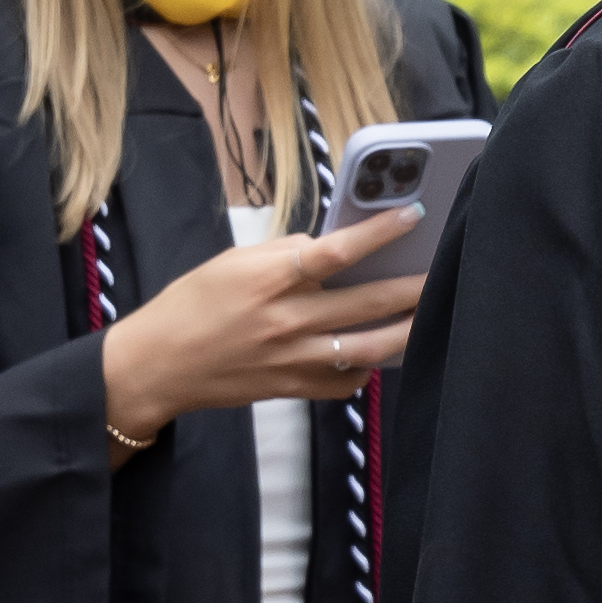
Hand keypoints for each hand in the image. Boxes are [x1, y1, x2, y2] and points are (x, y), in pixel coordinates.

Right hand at [102, 209, 424, 444]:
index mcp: (268, 280)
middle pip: (367, 303)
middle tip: (444, 269)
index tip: (414, 213)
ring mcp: (293, 360)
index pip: (336, 252)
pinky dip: (368, 365)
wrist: (157, 365)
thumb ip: (282, 253)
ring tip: (430, 311)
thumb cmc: (191, 305)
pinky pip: (347, 381)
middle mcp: (286, 321)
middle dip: (414, 284)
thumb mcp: (231, 262)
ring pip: (370, 347)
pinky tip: (380, 351)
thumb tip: (324, 246)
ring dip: (407, 328)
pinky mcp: (293, 388)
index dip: (380, 232)